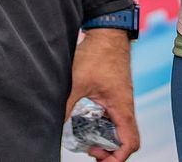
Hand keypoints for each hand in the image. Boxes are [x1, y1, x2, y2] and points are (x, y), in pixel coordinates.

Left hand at [66, 29, 138, 160]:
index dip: (116, 158)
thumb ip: (66, 104)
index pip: (129, 143)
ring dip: (108, 139)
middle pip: (126, 141)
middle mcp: (125, 107)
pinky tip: (87, 123)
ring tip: (88, 142)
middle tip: (90, 152)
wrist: (107, 33)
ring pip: (120, 130)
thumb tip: (52, 122)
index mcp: (122, 108)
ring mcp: (121, 101)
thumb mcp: (77, 82)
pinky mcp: (115, 95)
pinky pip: (114, 118)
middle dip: (110, 152)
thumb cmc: (98, 54)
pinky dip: (104, 126)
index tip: (98, 159)